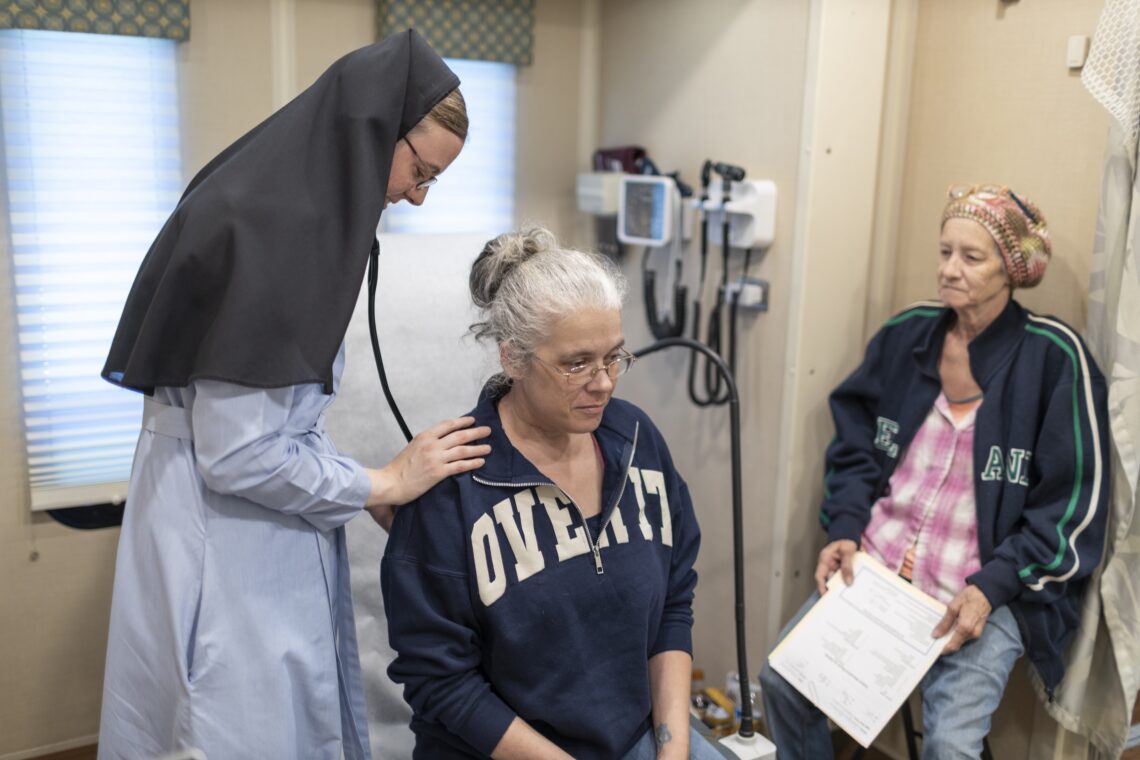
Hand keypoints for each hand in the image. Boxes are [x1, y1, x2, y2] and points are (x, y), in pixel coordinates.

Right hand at [367, 416, 490, 509]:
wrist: (390, 483)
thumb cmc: (398, 468)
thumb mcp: (412, 448)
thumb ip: (426, 443)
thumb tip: (441, 442)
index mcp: (424, 436)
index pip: (448, 425)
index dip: (462, 421)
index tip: (472, 420)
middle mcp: (432, 444)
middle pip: (459, 435)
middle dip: (476, 432)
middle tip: (488, 430)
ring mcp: (436, 458)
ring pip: (463, 450)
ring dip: (478, 448)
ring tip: (489, 447)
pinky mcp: (438, 473)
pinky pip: (460, 465)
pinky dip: (472, 463)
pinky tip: (481, 462)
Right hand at [814, 539, 856, 593]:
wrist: (851, 534)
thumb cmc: (846, 541)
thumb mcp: (847, 552)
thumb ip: (847, 566)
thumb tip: (849, 583)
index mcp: (825, 559)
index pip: (820, 576)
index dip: (822, 587)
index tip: (826, 596)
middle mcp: (829, 565)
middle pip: (830, 580)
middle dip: (836, 589)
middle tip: (843, 599)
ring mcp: (836, 567)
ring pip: (839, 579)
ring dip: (844, 585)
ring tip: (851, 595)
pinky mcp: (844, 568)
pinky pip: (845, 576)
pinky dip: (850, 581)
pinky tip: (856, 587)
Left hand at [932, 584, 991, 654]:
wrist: (985, 593)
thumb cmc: (968, 598)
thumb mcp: (953, 607)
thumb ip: (945, 622)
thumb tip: (935, 635)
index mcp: (965, 628)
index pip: (952, 645)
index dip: (942, 649)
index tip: (932, 649)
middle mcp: (972, 634)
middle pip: (956, 645)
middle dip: (944, 644)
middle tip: (932, 640)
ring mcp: (976, 634)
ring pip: (960, 641)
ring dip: (950, 639)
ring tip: (938, 633)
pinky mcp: (978, 631)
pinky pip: (965, 637)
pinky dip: (956, 635)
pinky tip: (948, 629)